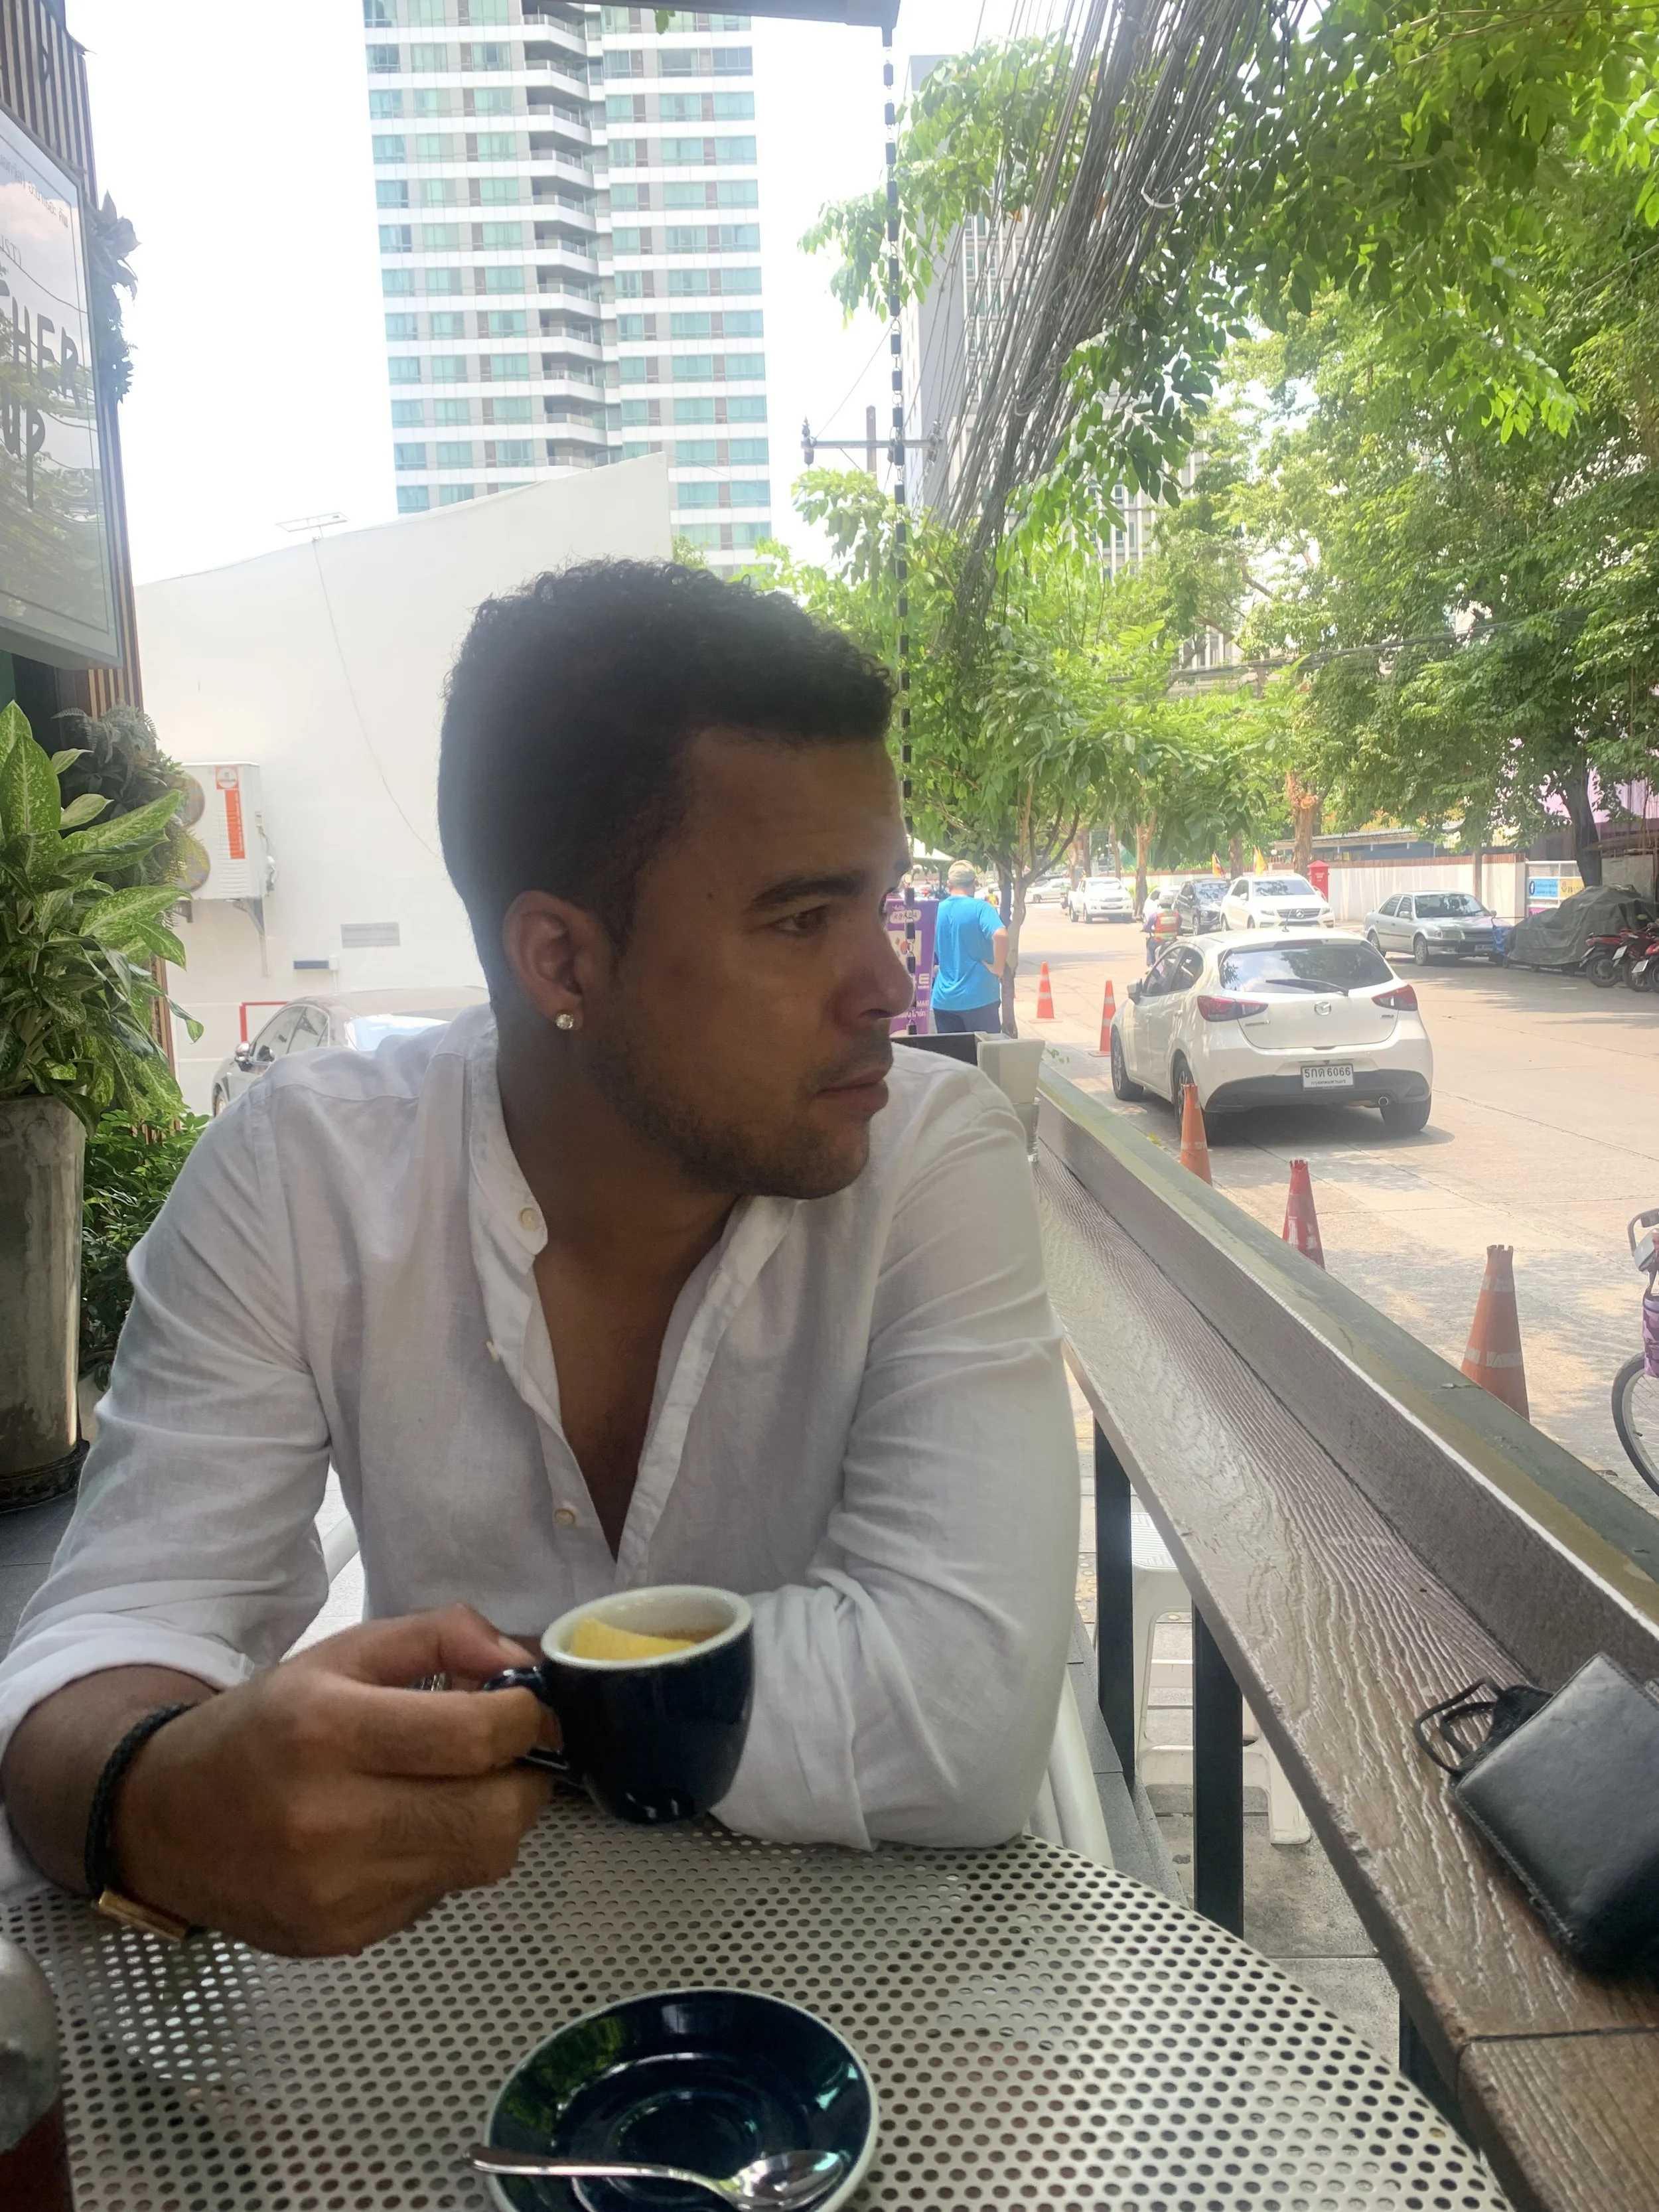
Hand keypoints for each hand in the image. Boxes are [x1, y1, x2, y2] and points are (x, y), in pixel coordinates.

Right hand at [113, 1606, 551, 1955]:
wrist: (162, 1821)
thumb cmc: (264, 1726)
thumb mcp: (344, 1653)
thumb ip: (442, 1636)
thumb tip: (522, 1662)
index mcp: (329, 1731)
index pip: (475, 1737)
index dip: (527, 1718)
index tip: (526, 1707)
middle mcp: (331, 1820)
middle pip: (496, 1817)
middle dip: (525, 1778)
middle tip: (508, 1755)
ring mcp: (337, 1892)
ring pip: (482, 1862)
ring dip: (493, 1819)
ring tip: (458, 1789)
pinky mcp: (343, 1937)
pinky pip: (441, 1895)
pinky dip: (446, 1859)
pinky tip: (408, 1833)